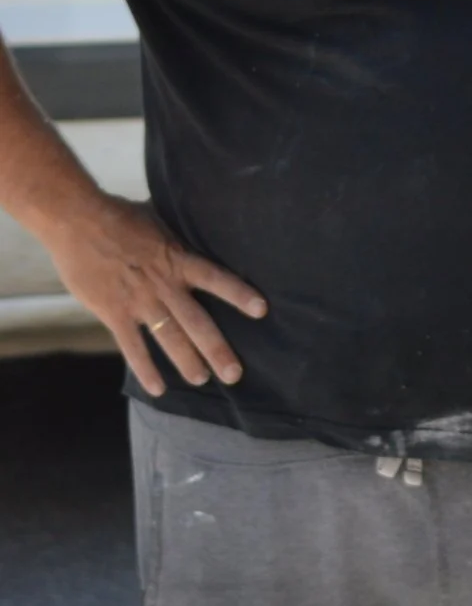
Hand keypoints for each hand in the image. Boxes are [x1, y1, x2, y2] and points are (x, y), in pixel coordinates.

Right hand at [43, 192, 264, 394]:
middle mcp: (164, 285)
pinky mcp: (114, 313)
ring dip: (188, 362)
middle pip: (198, 322)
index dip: (239, 293)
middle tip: (234, 374)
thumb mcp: (159, 222)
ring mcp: (140, 302)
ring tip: (202, 380)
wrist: (76, 220)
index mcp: (178, 260)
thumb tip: (196, 232)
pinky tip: (157, 388)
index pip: (216, 278)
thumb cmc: (118, 216)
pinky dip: (145, 369)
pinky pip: (133, 347)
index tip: (261, 310)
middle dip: (217, 350)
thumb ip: (177, 239)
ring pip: (171, 339)